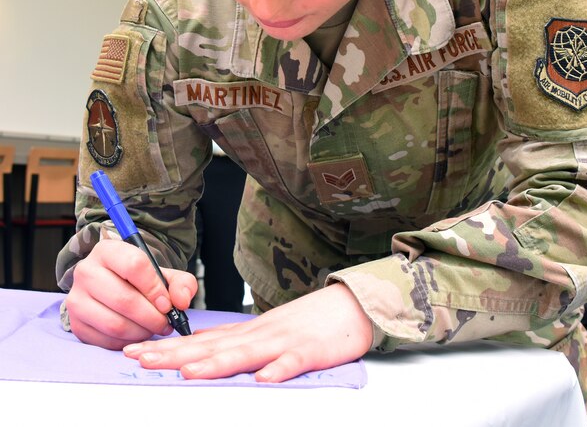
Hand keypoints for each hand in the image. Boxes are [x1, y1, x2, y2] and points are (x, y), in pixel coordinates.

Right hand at [65, 238, 196, 349]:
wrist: (114, 285)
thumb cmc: (140, 279)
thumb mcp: (164, 273)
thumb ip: (181, 283)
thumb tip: (182, 301)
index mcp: (108, 250)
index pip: (134, 265)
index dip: (155, 288)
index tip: (167, 304)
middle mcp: (86, 271)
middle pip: (124, 299)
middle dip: (151, 317)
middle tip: (165, 323)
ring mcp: (77, 299)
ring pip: (114, 323)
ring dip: (141, 331)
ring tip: (153, 328)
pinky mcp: (76, 324)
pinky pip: (105, 340)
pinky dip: (126, 342)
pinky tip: (137, 334)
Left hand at [123, 283, 372, 381]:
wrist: (351, 306)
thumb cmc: (310, 323)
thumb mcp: (269, 333)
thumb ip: (240, 345)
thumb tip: (205, 357)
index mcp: (248, 333)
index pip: (202, 340)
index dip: (168, 347)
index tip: (135, 350)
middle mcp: (259, 335)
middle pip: (213, 346)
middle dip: (176, 354)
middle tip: (140, 358)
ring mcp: (284, 341)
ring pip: (247, 353)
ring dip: (217, 363)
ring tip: (190, 372)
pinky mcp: (312, 350)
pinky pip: (294, 362)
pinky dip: (279, 370)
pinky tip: (264, 380)